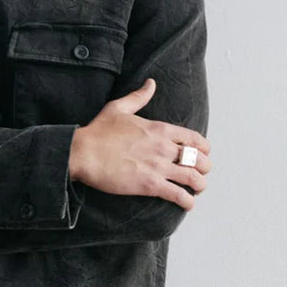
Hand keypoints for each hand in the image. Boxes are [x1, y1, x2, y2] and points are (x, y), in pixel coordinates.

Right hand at [68, 78, 210, 209]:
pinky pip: (178, 195)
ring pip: (193, 179)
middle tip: (200, 174)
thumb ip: (139, 96)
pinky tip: (187, 204)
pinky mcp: (150, 185)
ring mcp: (158, 167)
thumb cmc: (98, 132)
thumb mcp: (119, 107)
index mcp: (160, 129)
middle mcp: (164, 147)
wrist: (82, 153)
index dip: (204, 148)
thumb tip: (151, 83)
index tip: (203, 154)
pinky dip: (187, 201)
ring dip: (199, 186)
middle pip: (199, 159)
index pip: (195, 139)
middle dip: (204, 168)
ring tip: (196, 190)